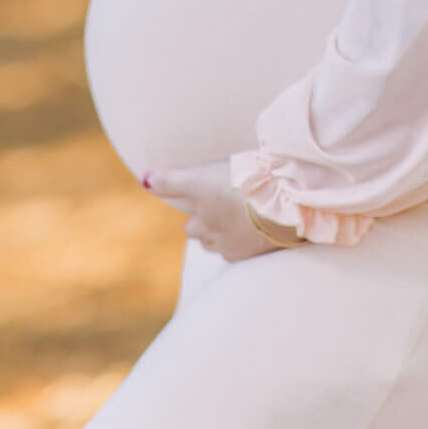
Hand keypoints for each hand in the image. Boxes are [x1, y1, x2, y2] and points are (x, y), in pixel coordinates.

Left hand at [144, 162, 298, 261]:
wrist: (283, 205)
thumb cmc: (239, 188)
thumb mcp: (201, 179)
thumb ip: (172, 181)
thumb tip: (145, 181)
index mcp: (202, 224)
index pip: (191, 226)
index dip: (196, 212)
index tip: (204, 201)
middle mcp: (219, 241)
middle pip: (209, 239)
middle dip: (212, 227)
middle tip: (224, 208)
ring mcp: (243, 248)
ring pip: (229, 245)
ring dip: (231, 233)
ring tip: (243, 217)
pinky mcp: (264, 249)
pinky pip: (252, 248)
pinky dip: (253, 238)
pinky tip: (262, 226)